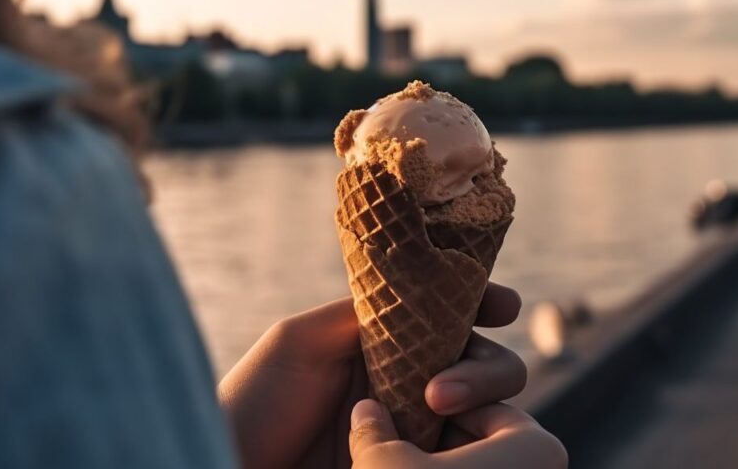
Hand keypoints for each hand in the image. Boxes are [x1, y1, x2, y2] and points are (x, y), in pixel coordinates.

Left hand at [218, 284, 525, 468]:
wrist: (234, 467)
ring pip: (482, 408)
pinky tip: (449, 444)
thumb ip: (363, 310)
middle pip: (477, 360)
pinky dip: (473, 445)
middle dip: (485, 367)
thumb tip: (426, 287)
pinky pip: (462, 454)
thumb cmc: (253, 404)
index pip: (443, 314)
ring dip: (480, 400)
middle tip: (442, 391)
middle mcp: (403, 380)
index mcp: (378, 342)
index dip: (479, 302)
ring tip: (436, 412)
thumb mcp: (301, 341)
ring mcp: (413, 429)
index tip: (502, 305)